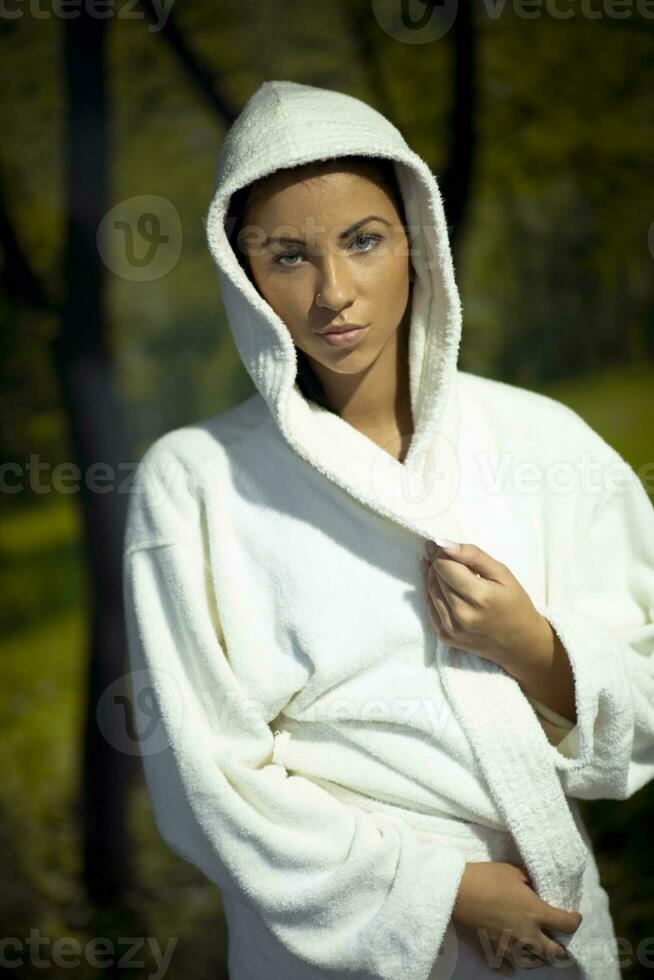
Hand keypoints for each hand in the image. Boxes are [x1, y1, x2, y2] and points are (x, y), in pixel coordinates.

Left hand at [421, 540, 551, 673]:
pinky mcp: (445, 637)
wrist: (520, 644)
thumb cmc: (515, 604)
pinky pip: (430, 607)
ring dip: (436, 578)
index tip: (450, 549)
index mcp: (479, 596)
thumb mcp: (503, 573)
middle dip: (441, 564)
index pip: (444, 565)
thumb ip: (473, 555)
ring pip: (430, 590)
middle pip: (436, 576)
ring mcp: (451, 628)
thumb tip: (443, 543)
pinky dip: (435, 594)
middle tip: (453, 560)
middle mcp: (462, 615)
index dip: (443, 553)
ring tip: (452, 574)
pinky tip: (448, 590)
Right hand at [452, 861, 581, 972]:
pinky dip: (514, 964)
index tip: (575, 918)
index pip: (566, 923)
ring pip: (533, 963)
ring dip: (539, 958)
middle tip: (560, 944)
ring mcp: (511, 946)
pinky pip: (509, 967)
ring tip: (539, 952)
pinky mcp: (494, 952)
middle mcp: (528, 934)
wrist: (459, 891)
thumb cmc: (487, 877)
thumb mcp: (513, 871)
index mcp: (536, 912)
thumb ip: (529, 880)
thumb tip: (535, 885)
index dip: (575, 921)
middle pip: (554, 952)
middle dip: (561, 949)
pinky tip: (515, 961)